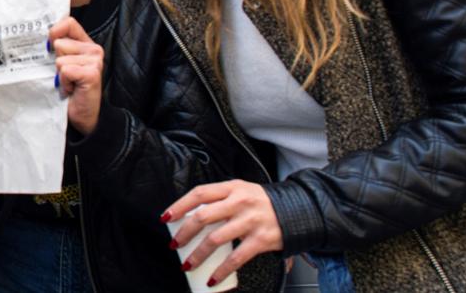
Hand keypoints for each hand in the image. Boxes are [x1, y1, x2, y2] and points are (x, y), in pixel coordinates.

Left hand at [50, 16, 102, 134]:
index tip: (49, 46)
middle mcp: (93, 49)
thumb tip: (38, 36)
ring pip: (60, 58)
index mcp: (85, 43)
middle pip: (60, 42)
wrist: (82, 116)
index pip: (68, 23)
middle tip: (64, 75)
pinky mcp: (92, 73)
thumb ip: (56, 48)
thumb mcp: (61, 65)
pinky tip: (71, 89)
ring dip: (59, 74)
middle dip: (55, 61)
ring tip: (68, 83)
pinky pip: (65, 70)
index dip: (54, 32)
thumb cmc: (70, 90)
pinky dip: (63, 82)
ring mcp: (94, 60)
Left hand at [162, 180, 283, 284]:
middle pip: (203, 217)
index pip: (200, 193)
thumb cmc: (263, 203)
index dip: (180, 205)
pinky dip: (221, 271)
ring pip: (215, 239)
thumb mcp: (242, 192)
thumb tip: (192, 216)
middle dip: (184, 233)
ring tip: (188, 264)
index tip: (166, 217)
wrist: (298, 210)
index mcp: (232, 187)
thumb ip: (221, 200)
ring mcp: (250, 221)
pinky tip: (212, 278)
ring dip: (197, 255)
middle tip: (175, 244)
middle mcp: (240, 202)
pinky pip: (235, 258)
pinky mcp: (260, 240)